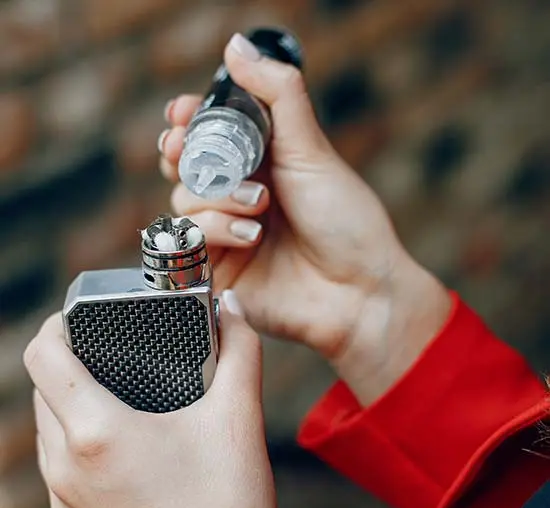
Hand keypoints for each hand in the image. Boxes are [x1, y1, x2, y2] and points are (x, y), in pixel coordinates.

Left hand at [23, 291, 275, 507]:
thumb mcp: (239, 417)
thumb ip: (240, 350)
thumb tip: (233, 306)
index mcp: (97, 433)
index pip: (41, 356)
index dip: (56, 324)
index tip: (82, 317)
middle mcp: (67, 468)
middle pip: (43, 389)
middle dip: (71, 360)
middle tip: (114, 349)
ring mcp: (66, 502)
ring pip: (49, 429)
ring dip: (73, 400)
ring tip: (121, 391)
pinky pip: (61, 466)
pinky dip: (80, 440)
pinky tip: (126, 443)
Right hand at [160, 33, 450, 404]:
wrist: (359, 290)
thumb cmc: (345, 219)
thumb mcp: (312, 149)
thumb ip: (276, 95)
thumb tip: (237, 45)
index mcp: (261, 164)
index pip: (207, 135)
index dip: (187, 121)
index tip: (181, 113)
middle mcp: (239, 196)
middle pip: (184, 166)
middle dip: (184, 155)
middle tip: (185, 148)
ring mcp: (227, 234)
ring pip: (182, 201)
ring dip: (214, 198)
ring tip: (258, 206)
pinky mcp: (218, 270)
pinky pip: (188, 242)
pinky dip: (213, 231)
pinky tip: (250, 237)